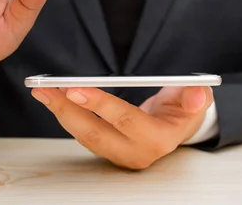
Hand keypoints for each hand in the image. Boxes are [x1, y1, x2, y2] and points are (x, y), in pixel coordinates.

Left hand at [31, 86, 213, 169]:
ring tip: (43, 91)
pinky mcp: (108, 150)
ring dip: (61, 112)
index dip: (100, 104)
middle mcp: (136, 152)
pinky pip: (83, 134)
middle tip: (48, 89)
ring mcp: (119, 154)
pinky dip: (67, 115)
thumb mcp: (198, 101)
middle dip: (68, 110)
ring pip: (84, 136)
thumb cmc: (186, 110)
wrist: (178, 127)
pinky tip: (53, 99)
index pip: (125, 120)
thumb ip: (197, 97)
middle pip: (96, 133)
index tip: (75, 88)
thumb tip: (198, 94)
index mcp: (158, 139)